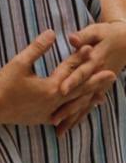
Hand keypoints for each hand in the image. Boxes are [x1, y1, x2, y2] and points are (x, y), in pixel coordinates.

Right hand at [0, 30, 113, 125]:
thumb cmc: (4, 83)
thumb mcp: (19, 62)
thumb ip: (37, 48)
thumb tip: (52, 32)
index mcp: (51, 87)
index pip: (69, 70)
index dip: (80, 57)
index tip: (91, 48)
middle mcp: (54, 102)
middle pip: (79, 90)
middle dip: (96, 81)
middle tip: (113, 75)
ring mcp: (49, 113)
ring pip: (74, 106)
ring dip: (88, 99)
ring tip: (102, 96)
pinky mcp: (42, 119)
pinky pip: (63, 115)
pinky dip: (73, 112)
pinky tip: (76, 112)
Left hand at [47, 21, 124, 136]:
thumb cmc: (107, 34)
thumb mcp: (96, 31)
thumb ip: (84, 36)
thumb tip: (73, 38)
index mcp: (94, 60)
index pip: (81, 72)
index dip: (72, 80)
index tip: (61, 89)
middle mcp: (96, 76)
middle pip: (80, 94)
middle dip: (68, 108)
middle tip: (54, 119)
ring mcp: (99, 85)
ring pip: (84, 104)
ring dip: (72, 117)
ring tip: (59, 131)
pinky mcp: (99, 89)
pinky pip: (88, 105)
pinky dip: (80, 116)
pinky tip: (69, 127)